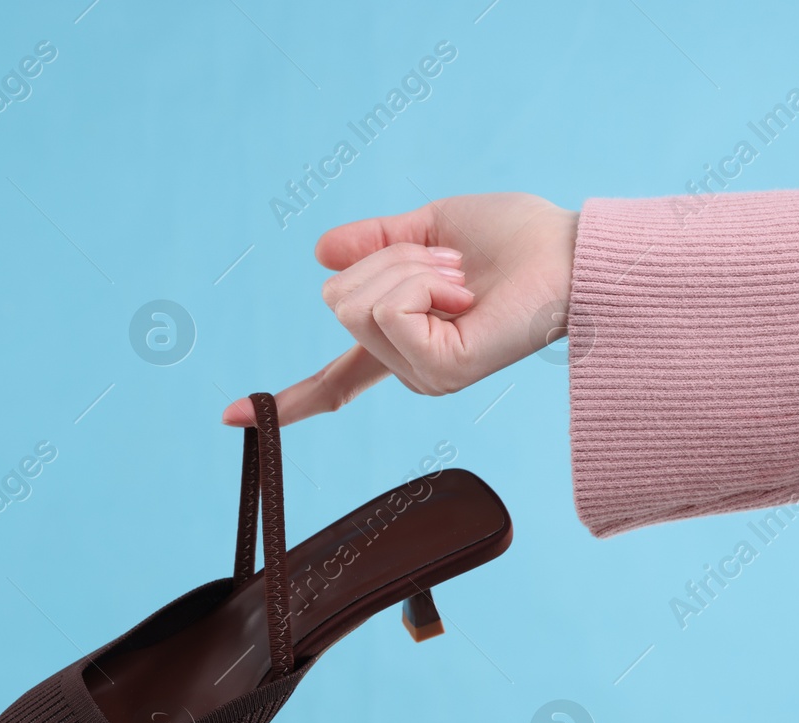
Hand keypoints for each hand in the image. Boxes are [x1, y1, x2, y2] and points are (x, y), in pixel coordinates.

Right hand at [221, 193, 578, 426]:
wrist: (570, 253)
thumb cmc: (516, 240)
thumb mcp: (429, 229)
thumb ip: (375, 244)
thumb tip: (320, 251)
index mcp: (402, 340)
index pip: (336, 380)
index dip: (286, 399)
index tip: (228, 418)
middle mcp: (407, 366)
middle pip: (337, 300)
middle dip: (390, 261)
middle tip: (453, 268)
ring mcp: (420, 375)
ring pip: (357, 302)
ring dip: (411, 268)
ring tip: (462, 279)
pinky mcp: (437, 373)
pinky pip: (387, 309)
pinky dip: (422, 282)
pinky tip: (464, 294)